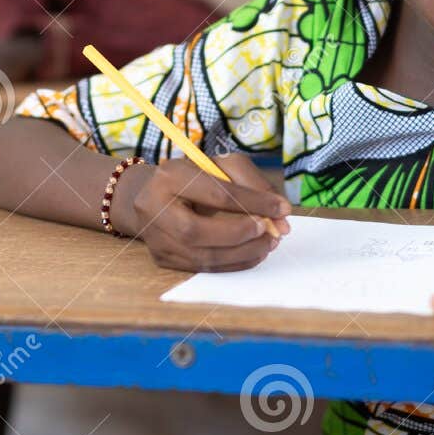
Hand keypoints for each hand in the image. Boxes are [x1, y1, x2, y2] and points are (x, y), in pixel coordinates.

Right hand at [119, 153, 291, 271]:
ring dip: (242, 254)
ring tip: (267, 244)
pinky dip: (233, 263)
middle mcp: (154, 208)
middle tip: (270, 232)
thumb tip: (281, 215)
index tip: (283, 208)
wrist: (150, 196)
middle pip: (197, 231)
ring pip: (201, 257)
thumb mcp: (220, 166)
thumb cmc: (193, 177)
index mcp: (170, 177)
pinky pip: (203, 268)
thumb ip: (251, 183)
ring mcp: (156, 238)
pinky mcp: (162, 258)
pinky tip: (251, 253)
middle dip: (240, 234)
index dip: (253, 202)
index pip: (215, 193)